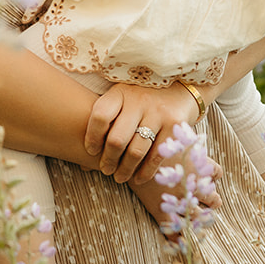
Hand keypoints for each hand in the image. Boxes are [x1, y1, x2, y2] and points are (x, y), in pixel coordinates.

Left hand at [84, 80, 205, 184]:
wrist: (181, 85)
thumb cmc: (142, 97)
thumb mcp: (122, 97)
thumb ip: (107, 121)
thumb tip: (83, 162)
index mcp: (120, 92)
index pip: (100, 116)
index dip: (92, 137)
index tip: (90, 151)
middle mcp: (138, 100)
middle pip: (117, 139)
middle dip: (108, 160)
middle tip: (106, 169)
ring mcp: (158, 113)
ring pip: (136, 151)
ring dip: (125, 169)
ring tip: (119, 177)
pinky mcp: (175, 125)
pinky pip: (157, 156)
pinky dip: (146, 171)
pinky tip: (138, 178)